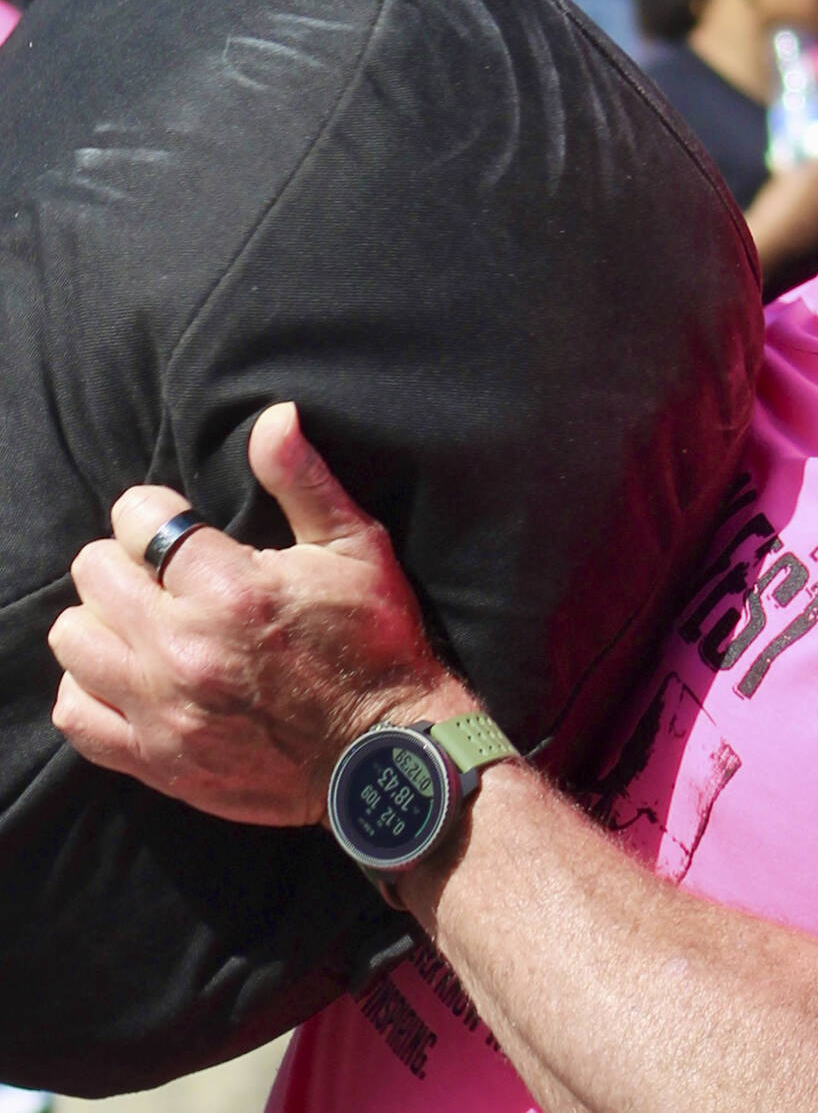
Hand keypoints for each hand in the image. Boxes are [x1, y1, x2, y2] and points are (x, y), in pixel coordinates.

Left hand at [50, 402, 463, 825]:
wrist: (386, 756)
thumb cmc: (378, 640)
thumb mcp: (357, 547)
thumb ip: (302, 479)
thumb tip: (273, 415)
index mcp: (229, 588)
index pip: (138, 518)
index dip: (157, 511)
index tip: (183, 525)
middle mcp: (183, 647)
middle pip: (94, 573)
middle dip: (127, 560)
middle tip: (166, 573)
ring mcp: (163, 708)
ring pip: (74, 639)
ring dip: (103, 620)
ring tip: (146, 621)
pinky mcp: (158, 759)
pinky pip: (76, 714)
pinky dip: (91, 686)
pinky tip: (130, 673)